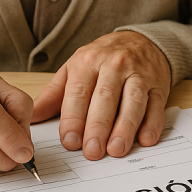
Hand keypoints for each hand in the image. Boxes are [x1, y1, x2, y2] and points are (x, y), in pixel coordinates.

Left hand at [31, 31, 170, 159]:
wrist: (141, 40)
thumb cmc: (103, 58)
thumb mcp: (75, 68)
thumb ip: (54, 94)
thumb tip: (32, 118)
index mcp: (88, 61)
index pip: (78, 93)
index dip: (73, 119)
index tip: (70, 141)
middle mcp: (114, 65)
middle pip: (105, 98)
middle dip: (98, 127)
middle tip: (92, 151)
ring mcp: (139, 74)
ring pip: (132, 101)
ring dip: (125, 127)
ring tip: (116, 149)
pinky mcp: (158, 84)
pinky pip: (156, 105)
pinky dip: (152, 123)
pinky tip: (145, 139)